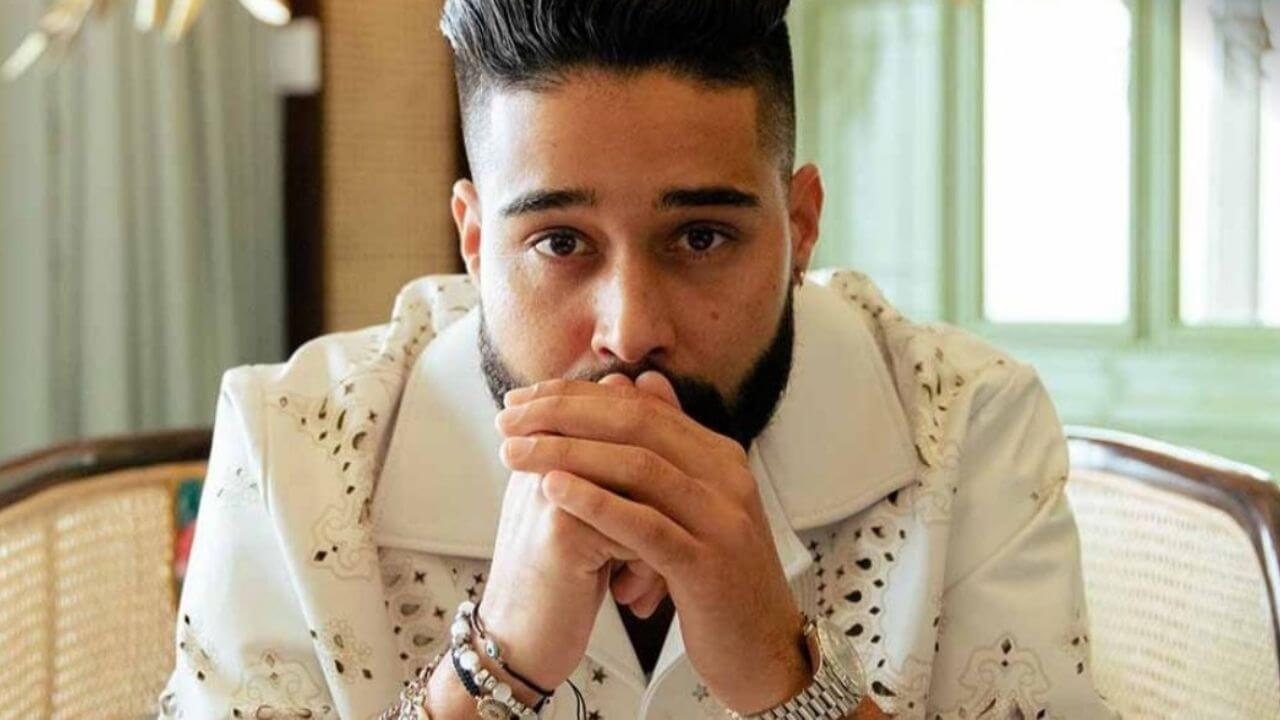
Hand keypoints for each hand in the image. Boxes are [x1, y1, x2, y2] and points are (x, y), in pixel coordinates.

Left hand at [496, 373, 810, 713]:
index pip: (640, 406)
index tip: (523, 400)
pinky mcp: (708, 566)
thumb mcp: (696, 505)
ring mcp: (722, 521)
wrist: (764, 652)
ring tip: (516, 453)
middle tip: (507, 419)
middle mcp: (727, 479)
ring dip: (567, 453)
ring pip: (639, 467)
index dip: (576, 396)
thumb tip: (643, 380)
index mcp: (720, 458)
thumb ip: (671, 447)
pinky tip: (554, 490)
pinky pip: (646, 525)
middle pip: (636, 424)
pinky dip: (596, 502)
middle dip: (563, 414)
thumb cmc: (719, 581)